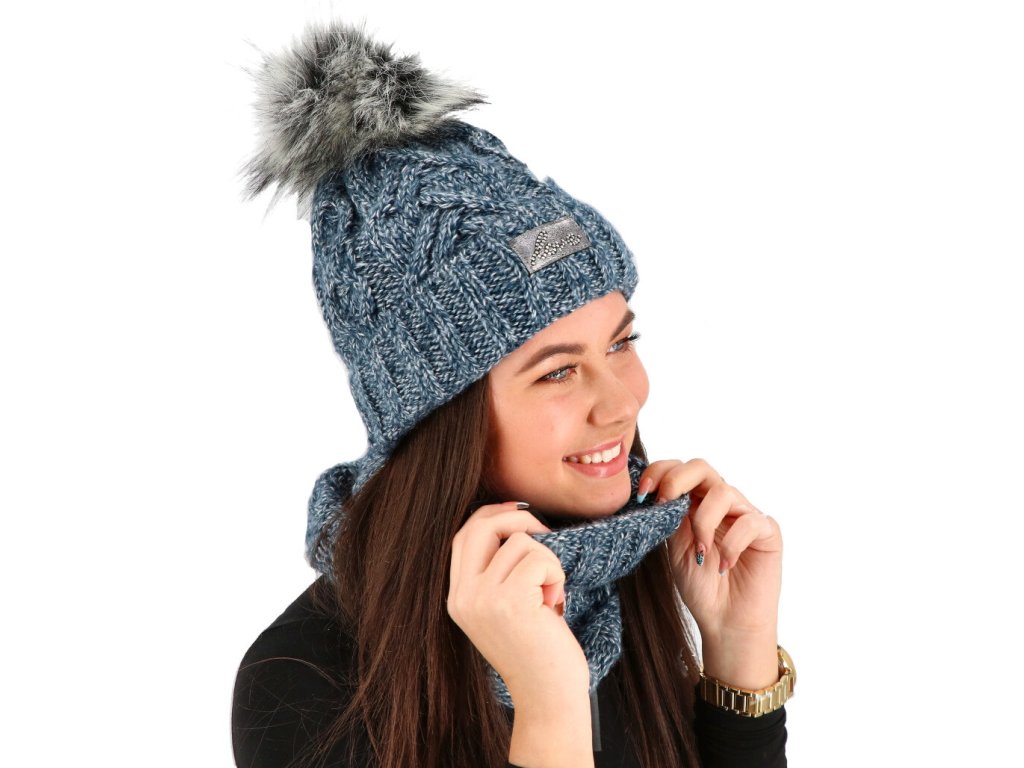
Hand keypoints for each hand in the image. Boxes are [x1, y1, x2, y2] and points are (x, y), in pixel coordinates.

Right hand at [447, 501, 592, 765]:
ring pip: (521, 542)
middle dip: (518, 519)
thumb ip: (498, 573)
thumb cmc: (538, 651)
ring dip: (548, 561)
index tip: (519, 514)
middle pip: (482, 526)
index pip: (463, 536)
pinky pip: (539, 558)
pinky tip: (556, 602)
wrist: (549, 697)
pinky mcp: (510, 601)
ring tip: (551, 594)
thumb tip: (514, 522)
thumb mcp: (504, 609)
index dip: (491, 516)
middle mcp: (463, 597)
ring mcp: (484, 599)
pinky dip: (556, 573)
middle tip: (546, 534)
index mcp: (458, 598)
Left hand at [639, 459, 782, 689]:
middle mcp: (720, 503)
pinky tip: (725, 567)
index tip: (643, 493)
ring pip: (723, 492)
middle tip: (664, 503)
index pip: (679, 469)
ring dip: (704, 522)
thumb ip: (670, 517)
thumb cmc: (701, 587)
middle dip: (677, 480)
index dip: (660, 472)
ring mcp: (745, 514)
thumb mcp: (675, 547)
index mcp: (695, 503)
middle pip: (701, 467)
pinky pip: (749, 521)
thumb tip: (654, 491)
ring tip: (701, 553)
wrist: (725, 622)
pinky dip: (731, 545)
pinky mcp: (768, 531)